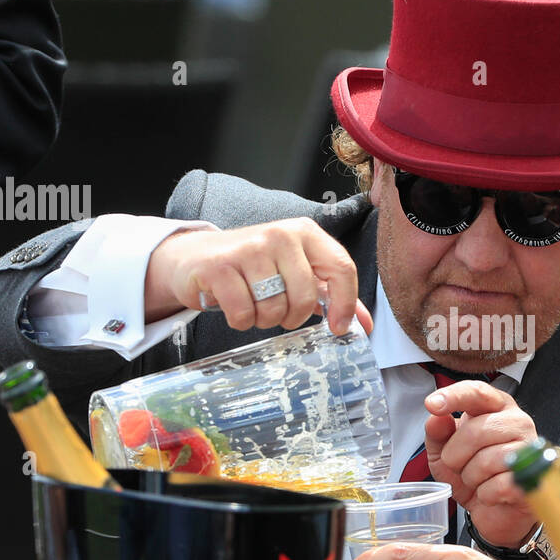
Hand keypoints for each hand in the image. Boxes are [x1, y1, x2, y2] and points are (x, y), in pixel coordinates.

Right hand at [144, 219, 372, 335]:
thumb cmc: (253, 268)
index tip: (338, 327)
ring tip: (253, 303)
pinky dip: (241, 320)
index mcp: (305, 233)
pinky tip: (234, 305)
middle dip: (293, 317)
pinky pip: (244, 313)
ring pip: (274, 309)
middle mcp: (280, 235)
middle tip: (279, 312)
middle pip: (306, 297)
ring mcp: (248, 248)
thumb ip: (331, 296)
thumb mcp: (296, 273)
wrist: (195, 258)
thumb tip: (364, 326)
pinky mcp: (220, 266)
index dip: (344, 304)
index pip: (341, 268)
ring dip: (264, 319)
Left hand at [422, 381, 539, 548]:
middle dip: (456, 455)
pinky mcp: (533, 478)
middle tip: (459, 466)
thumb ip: (437, 433)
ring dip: (471, 477)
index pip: (477, 392)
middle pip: (476, 430)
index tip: (432, 405)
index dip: (454, 397)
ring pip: (487, 460)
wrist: (495, 511)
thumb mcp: (444, 453)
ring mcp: (529, 449)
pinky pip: (498, 486)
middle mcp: (517, 422)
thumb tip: (435, 418)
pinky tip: (490, 494)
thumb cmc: (473, 475)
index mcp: (495, 407)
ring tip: (478, 480)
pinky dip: (485, 494)